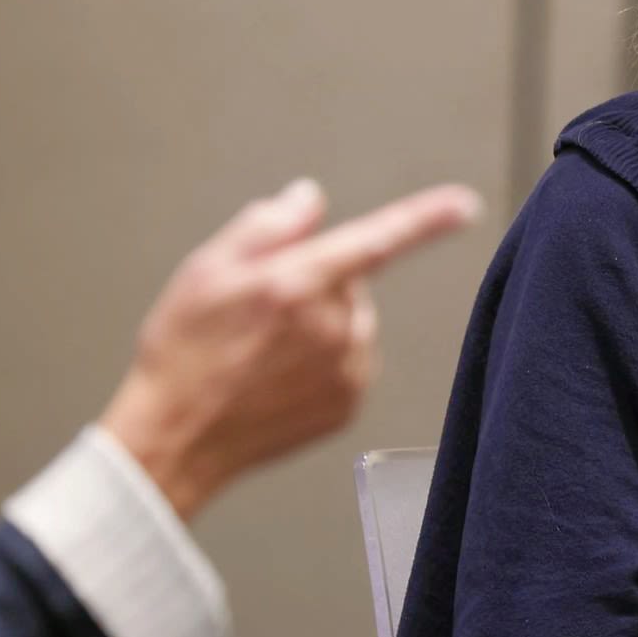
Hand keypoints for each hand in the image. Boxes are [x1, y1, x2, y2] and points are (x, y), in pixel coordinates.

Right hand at [100, 178, 481, 517]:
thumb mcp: (207, 269)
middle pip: (349, 281)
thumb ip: (269, 225)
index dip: (424, 219)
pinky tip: (277, 376)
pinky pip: (350, 361)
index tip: (463, 206)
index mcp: (296, 284)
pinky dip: (324, 360)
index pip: (376, 240)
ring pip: (351, 322)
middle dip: (316, 281)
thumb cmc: (182, 351)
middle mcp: (330, 328)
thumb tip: (310, 199)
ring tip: (262, 349)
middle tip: (259, 308)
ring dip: (321, 322)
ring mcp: (344, 371)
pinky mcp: (347, 404)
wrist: (174, 437)